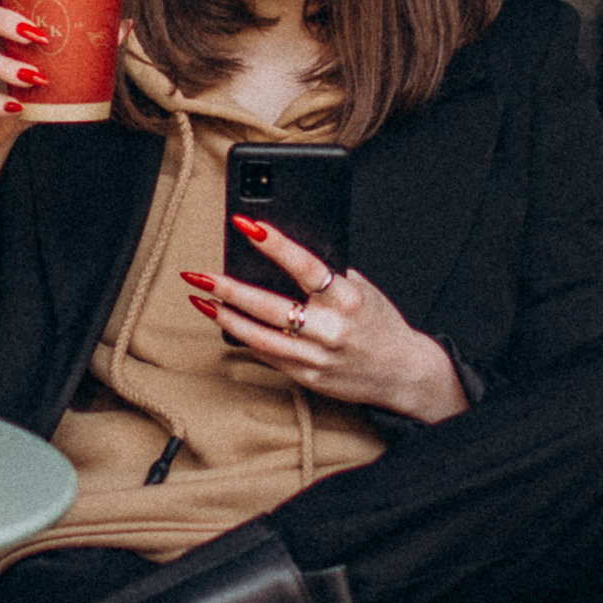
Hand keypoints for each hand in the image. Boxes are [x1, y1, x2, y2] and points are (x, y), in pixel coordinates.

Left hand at [183, 216, 470, 423]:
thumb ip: (329, 275)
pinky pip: (268, 354)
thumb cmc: (380, 324)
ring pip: (260, 336)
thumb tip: (284, 254)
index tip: (247, 225)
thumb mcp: (363, 291)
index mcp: (349, 300)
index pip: (307, 267)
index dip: (276, 245)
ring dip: (225, 316)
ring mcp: (317, 357)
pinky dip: (244, 337)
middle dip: (229, 289)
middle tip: (199, 274)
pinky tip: (225, 321)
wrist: (403, 374)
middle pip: (271, 307)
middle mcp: (331, 330)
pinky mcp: (308, 376)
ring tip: (200, 299)